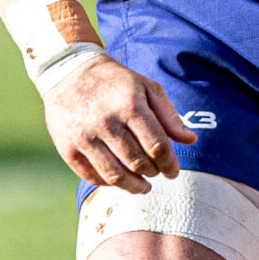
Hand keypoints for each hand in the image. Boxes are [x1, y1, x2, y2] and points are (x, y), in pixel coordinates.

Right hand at [44, 56, 194, 193]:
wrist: (67, 72)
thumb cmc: (115, 82)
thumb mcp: (146, 88)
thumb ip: (169, 116)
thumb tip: (191, 140)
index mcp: (129, 107)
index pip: (157, 146)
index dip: (169, 164)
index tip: (173, 172)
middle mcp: (106, 123)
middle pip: (138, 163)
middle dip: (153, 172)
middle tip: (156, 173)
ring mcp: (84, 137)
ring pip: (115, 176)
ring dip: (134, 186)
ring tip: (143, 186)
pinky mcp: (67, 148)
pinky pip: (92, 176)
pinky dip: (108, 183)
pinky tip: (118, 180)